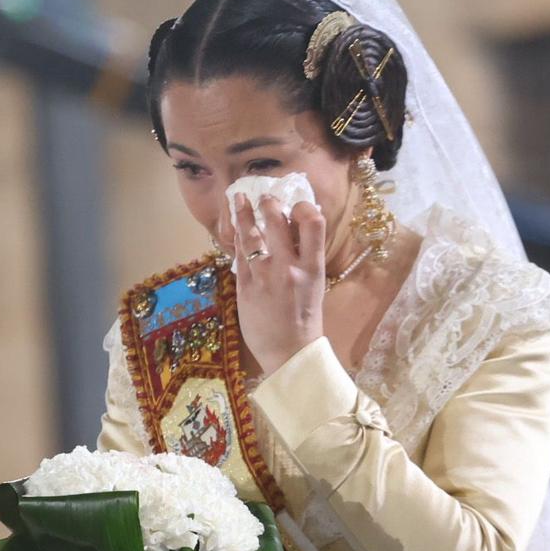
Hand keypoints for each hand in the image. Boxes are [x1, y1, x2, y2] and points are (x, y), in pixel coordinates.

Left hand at [230, 189, 325, 375]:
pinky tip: (234, 228)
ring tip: (239, 200)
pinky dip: (237, 238)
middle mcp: (289, 268)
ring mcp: (264, 276)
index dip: (304, 207)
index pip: (313, 223)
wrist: (289, 353)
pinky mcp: (244, 287)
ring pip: (252, 235)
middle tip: (264, 197)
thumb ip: (304, 259)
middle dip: (269, 204)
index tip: (297, 205)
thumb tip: (294, 233)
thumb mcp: (314, 286)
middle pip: (277, 222)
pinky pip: (238, 255)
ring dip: (245, 214)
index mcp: (312, 268)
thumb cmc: (305, 320)